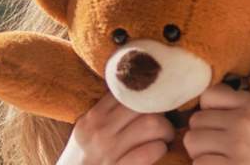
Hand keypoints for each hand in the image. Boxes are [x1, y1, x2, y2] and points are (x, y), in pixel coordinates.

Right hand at [57, 93, 174, 164]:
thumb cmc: (84, 159)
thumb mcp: (85, 133)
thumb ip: (105, 114)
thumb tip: (136, 96)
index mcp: (91, 118)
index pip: (125, 92)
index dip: (145, 96)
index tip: (152, 105)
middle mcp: (99, 131)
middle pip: (142, 105)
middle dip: (160, 113)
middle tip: (164, 122)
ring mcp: (109, 151)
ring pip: (152, 124)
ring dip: (165, 131)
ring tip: (164, 137)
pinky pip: (151, 151)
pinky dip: (160, 149)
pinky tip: (158, 151)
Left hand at [184, 84, 249, 164]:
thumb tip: (221, 92)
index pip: (209, 95)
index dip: (208, 108)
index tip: (216, 118)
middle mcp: (244, 124)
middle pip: (196, 120)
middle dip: (203, 130)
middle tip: (215, 140)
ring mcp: (237, 148)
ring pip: (192, 141)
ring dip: (200, 149)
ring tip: (215, 153)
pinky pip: (199, 162)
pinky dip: (204, 164)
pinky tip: (219, 164)